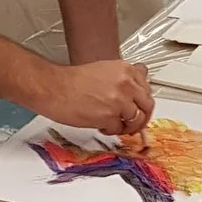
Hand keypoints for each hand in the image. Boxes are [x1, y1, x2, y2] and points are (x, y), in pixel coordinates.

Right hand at [30, 59, 153, 136]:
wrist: (54, 88)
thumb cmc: (72, 81)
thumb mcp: (103, 69)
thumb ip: (123, 78)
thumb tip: (135, 87)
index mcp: (125, 69)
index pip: (147, 88)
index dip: (143, 101)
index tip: (139, 108)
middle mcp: (126, 83)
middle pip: (147, 106)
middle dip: (142, 117)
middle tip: (134, 123)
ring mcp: (119, 100)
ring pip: (136, 120)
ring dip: (127, 126)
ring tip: (116, 125)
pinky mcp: (109, 116)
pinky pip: (119, 129)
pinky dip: (112, 131)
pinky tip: (102, 126)